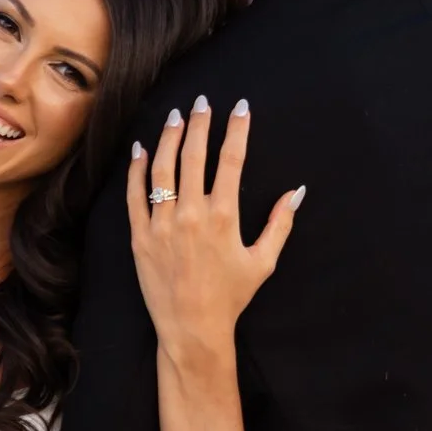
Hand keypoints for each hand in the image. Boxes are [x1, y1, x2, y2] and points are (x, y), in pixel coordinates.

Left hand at [128, 95, 303, 352]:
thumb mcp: (263, 262)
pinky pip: (135, 196)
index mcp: (224, 217)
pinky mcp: (140, 237)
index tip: (240, 107)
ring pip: (161, 169)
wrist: (192, 328)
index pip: (231, 161)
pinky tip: (140, 149)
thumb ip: (280, 224)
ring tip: (174, 117)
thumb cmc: (231, 297)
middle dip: (200, 123)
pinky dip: (136, 170)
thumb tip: (297, 191)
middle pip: (194, 156)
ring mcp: (162, 224)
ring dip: (168, 138)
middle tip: (202, 102)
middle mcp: (191, 214)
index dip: (236, 130)